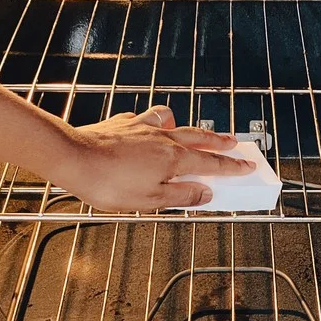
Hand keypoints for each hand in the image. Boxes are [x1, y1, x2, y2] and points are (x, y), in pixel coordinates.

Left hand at [54, 105, 254, 210]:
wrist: (73, 157)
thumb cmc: (108, 183)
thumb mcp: (150, 201)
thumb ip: (181, 196)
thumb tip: (206, 194)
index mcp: (173, 160)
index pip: (212, 164)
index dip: (232, 166)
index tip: (247, 165)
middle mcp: (162, 139)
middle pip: (198, 138)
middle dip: (219, 141)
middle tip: (234, 142)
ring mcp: (142, 127)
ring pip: (173, 122)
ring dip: (187, 127)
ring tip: (191, 132)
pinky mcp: (123, 124)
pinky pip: (146, 118)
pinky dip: (154, 123)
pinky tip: (149, 128)